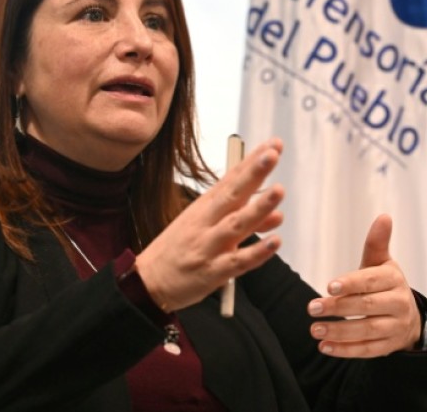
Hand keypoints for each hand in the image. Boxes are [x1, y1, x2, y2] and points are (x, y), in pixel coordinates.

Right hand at [136, 138, 284, 311]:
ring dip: (258, 208)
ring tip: (278, 191)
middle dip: (253, 174)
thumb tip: (277, 214)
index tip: (273, 145)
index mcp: (204, 207)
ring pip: (236, 224)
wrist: (148, 282)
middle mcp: (206, 222)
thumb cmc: (179, 249)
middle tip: (271, 155)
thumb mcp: (206, 227)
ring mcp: (209, 246)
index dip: (252, 162)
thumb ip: (243, 218)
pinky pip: (238, 261)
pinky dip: (257, 252)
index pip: (232, 179)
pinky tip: (275, 241)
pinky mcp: (213, 272)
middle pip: (233, 195)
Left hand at [306, 214, 421, 356]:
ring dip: (339, 332)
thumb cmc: (385, 285)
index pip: (372, 281)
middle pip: (368, 306)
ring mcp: (395, 327)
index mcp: (394, 279)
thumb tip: (384, 216)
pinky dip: (346, 350)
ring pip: (368, 331)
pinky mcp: (389, 346)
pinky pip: (367, 350)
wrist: (408, 317)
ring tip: (314, 329)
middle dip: (338, 308)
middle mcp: (399, 303)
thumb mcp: (381, 263)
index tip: (329, 286)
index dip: (351, 283)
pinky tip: (324, 347)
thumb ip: (377, 243)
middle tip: (311, 308)